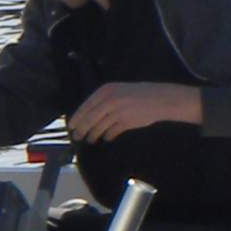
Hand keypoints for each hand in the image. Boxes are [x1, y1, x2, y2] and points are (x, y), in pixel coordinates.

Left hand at [66, 81, 203, 140]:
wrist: (160, 99)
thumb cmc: (137, 94)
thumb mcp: (118, 91)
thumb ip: (103, 102)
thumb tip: (87, 115)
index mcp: (106, 91)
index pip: (86, 106)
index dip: (77, 118)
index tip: (70, 126)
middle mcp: (110, 100)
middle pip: (90, 119)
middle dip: (81, 129)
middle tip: (76, 137)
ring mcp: (118, 112)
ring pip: (99, 127)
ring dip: (93, 135)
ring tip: (90, 139)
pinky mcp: (126, 123)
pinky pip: (112, 132)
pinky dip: (107, 136)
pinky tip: (106, 138)